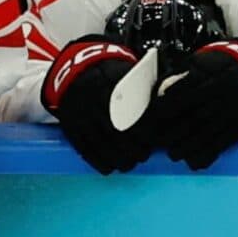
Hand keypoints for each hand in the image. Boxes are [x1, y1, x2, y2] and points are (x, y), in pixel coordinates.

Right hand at [40, 38, 154, 173]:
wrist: (76, 68)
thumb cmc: (112, 75)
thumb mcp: (129, 73)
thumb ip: (148, 90)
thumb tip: (168, 108)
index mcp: (114, 86)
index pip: (134, 115)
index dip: (146, 133)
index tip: (154, 141)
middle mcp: (95, 100)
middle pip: (118, 133)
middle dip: (133, 149)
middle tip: (143, 155)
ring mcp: (81, 114)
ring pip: (101, 143)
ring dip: (117, 158)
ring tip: (128, 164)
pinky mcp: (70, 124)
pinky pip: (84, 147)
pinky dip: (97, 161)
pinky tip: (108, 168)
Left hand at [144, 39, 237, 168]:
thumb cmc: (220, 69)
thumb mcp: (202, 62)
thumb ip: (181, 73)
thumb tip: (159, 91)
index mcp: (210, 80)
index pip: (185, 93)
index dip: (168, 105)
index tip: (154, 114)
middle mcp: (222, 98)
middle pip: (194, 117)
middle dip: (173, 132)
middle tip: (157, 141)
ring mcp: (232, 114)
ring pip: (207, 134)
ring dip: (187, 147)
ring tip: (173, 154)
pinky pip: (223, 144)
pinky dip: (207, 155)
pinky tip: (193, 163)